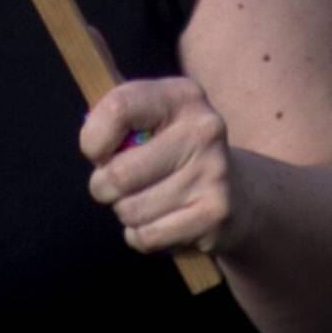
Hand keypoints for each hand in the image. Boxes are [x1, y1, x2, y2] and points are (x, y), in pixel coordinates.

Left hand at [82, 75, 241, 260]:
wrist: (237, 191)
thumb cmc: (172, 151)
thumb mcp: (151, 118)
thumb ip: (117, 120)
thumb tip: (95, 149)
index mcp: (182, 96)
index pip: (118, 109)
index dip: (94, 139)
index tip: (99, 152)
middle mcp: (204, 130)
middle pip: (119, 173)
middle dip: (104, 186)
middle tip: (117, 185)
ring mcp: (213, 173)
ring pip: (131, 210)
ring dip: (126, 212)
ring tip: (146, 200)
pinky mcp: (215, 214)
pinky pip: (148, 236)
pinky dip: (141, 235)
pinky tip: (159, 221)